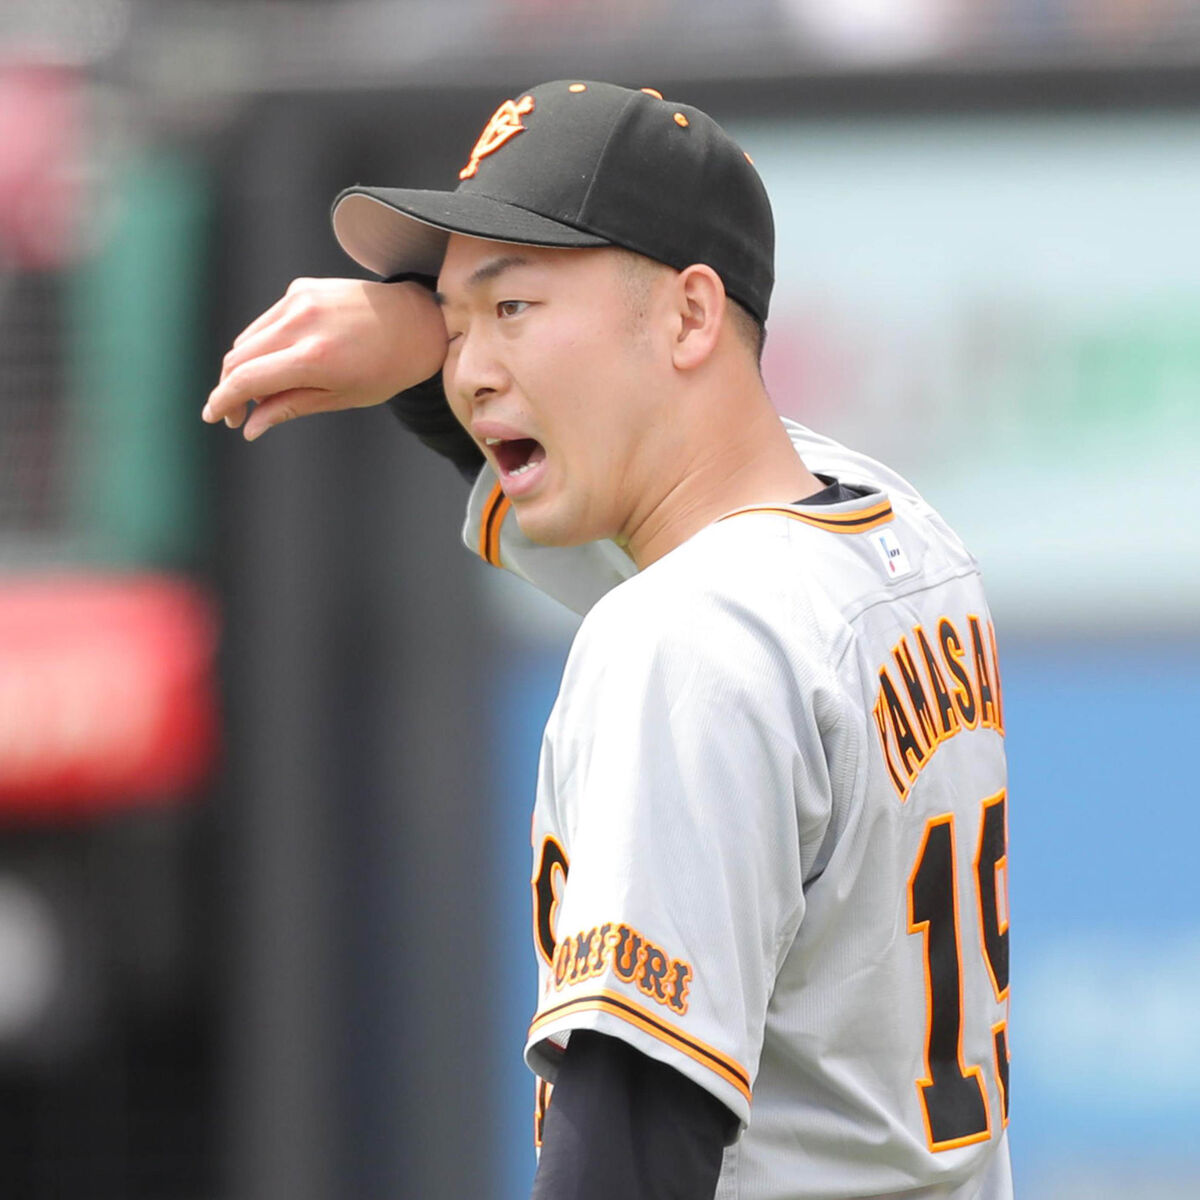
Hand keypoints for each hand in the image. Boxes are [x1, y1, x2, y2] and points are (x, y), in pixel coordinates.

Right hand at [203, 277, 447, 440]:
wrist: (418, 321)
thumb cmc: (387, 368)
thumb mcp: (341, 397)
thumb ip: (290, 408)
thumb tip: (250, 427)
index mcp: (313, 357)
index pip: (246, 379)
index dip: (223, 400)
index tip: (215, 417)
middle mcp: (301, 322)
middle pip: (238, 357)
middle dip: (230, 388)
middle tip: (237, 415)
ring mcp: (299, 299)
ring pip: (248, 338)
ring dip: (245, 366)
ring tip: (263, 391)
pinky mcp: (302, 287)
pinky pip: (268, 321)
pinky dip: (265, 343)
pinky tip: (285, 360)